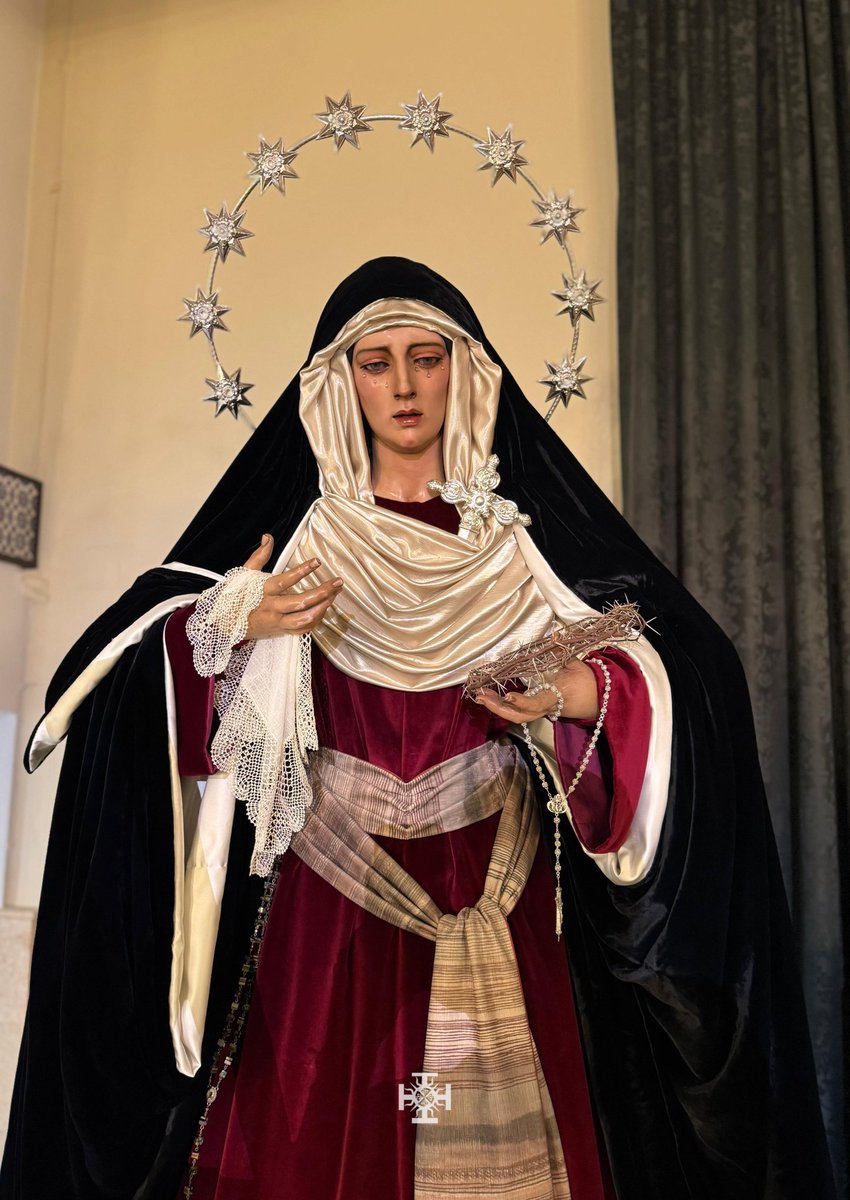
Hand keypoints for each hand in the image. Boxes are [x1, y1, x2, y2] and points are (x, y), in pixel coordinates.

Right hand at [242, 534, 343, 639]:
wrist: (226, 624)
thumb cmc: (237, 597)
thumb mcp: (244, 574)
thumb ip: (259, 556)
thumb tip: (268, 537)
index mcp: (263, 591)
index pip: (285, 580)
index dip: (301, 571)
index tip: (317, 562)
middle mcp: (271, 608)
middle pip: (301, 602)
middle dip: (322, 592)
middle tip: (338, 582)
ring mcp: (277, 622)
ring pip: (304, 618)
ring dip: (322, 607)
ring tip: (334, 595)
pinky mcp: (281, 631)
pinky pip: (302, 629)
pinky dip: (315, 620)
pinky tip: (324, 609)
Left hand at [475, 658, 598, 723]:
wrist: (598, 699)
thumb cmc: (587, 680)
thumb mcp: (577, 663)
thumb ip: (562, 650)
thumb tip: (555, 633)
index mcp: (557, 695)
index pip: (538, 703)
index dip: (523, 701)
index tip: (509, 695)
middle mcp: (547, 707)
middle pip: (521, 716)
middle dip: (500, 708)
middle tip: (481, 696)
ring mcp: (542, 711)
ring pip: (518, 716)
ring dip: (498, 707)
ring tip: (480, 696)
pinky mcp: (539, 711)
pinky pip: (520, 713)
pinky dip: (504, 706)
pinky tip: (490, 698)